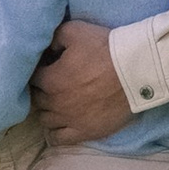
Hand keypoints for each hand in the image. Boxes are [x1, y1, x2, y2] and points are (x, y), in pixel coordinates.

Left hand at [32, 15, 135, 145]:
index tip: (49, 68)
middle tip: (54, 84)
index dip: (40, 71)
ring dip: (47, 110)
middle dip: (43, 90)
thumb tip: (48, 48)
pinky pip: (58, 138)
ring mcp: (69, 120)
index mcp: (51, 79)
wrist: (134, 71)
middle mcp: (55, 103)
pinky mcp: (83, 132)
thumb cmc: (105, 49)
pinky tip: (59, 125)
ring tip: (57, 103)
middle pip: (38, 100)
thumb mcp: (75, 30)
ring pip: (45, 119)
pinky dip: (54, 133)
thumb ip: (55, 37)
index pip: (34, 78)